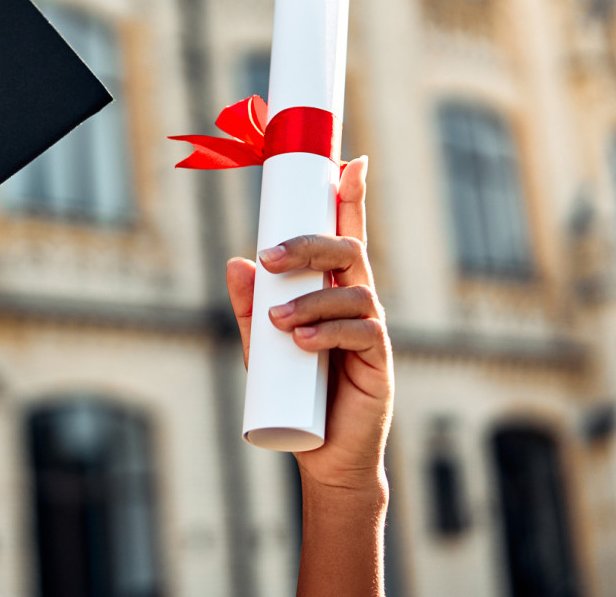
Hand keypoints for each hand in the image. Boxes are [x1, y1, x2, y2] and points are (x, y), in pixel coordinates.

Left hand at [225, 156, 392, 496]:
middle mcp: (358, 302)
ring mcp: (373, 330)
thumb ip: (247, 308)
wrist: (323, 453)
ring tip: (277, 325)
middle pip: (348, 252)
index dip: (351, 198)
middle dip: (310, 245)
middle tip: (270, 257)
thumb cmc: (295, 393)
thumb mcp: (260, 347)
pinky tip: (302, 343)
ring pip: (353, 292)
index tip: (350, 161)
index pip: (346, 235)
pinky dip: (328, 333)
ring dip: (310, 302)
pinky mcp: (380, 363)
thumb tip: (235, 261)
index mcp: (334, 290)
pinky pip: (362, 333)